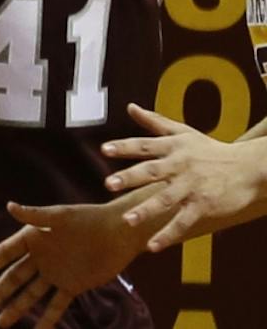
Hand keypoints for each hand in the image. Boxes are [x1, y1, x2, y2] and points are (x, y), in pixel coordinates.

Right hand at [0, 198, 145, 327]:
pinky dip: (47, 318)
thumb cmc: (87, 219)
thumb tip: (9, 207)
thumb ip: (35, 215)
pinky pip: (57, 304)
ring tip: (1, 323)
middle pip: (14, 278)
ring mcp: (55, 273)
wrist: (117, 233)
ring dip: (17, 308)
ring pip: (31, 294)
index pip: (5, 253)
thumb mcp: (60, 216)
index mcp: (33, 238)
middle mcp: (40, 257)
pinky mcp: (72, 286)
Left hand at [103, 103, 266, 251]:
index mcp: (173, 147)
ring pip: (166, 199)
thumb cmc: (211, 149)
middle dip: (129, 177)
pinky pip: (183, 221)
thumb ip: (155, 122)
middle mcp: (180, 166)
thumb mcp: (184, 132)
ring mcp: (192, 187)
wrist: (249, 168)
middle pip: (151, 171)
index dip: (124, 147)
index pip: (144, 145)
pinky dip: (168, 234)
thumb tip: (130, 107)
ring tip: (128, 220)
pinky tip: (153, 246)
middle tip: (108, 184)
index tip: (104, 149)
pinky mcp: (204, 206)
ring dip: (146, 211)